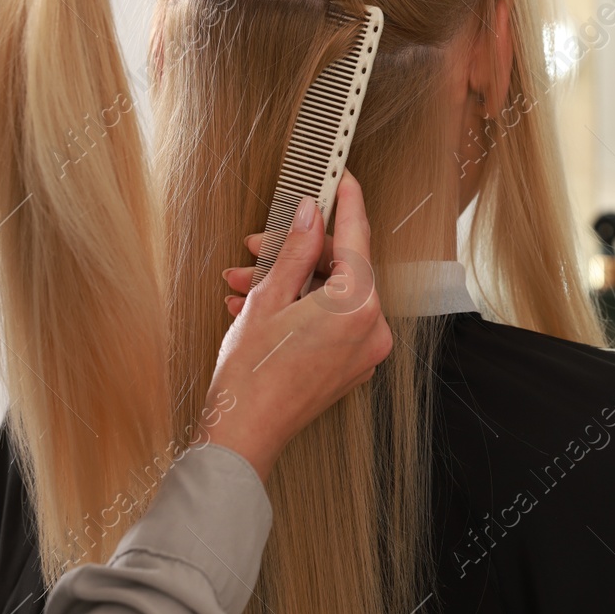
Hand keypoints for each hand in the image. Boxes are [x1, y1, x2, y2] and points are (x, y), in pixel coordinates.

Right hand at [203, 171, 390, 480]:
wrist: (242, 437)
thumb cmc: (250, 374)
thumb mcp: (268, 297)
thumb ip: (294, 249)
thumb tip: (310, 214)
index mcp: (357, 306)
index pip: (356, 237)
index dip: (346, 201)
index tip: (342, 176)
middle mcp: (372, 328)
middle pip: (339, 267)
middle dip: (293, 252)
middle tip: (254, 246)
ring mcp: (364, 350)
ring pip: (329, 293)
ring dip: (287, 282)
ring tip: (242, 283)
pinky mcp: (351, 365)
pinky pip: (330, 320)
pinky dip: (298, 307)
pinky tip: (256, 304)